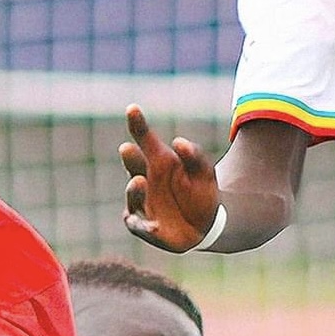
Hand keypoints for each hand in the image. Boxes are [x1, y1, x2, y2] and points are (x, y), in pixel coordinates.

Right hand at [119, 105, 219, 252]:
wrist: (207, 224)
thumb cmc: (200, 192)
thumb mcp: (204, 172)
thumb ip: (194, 156)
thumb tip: (179, 143)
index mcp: (159, 161)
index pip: (144, 140)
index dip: (138, 125)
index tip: (132, 108)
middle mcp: (145, 179)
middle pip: (133, 165)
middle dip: (130, 158)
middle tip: (128, 148)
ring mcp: (142, 203)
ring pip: (133, 195)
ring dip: (133, 190)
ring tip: (139, 181)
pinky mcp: (144, 227)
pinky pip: (140, 226)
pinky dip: (144, 226)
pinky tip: (154, 226)